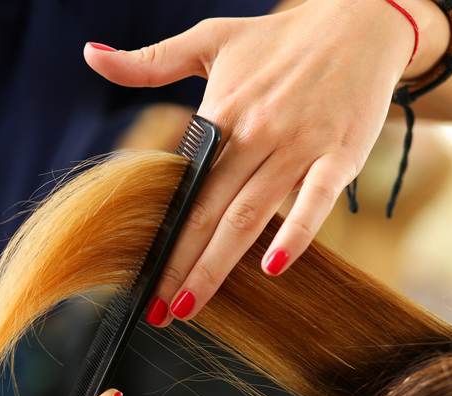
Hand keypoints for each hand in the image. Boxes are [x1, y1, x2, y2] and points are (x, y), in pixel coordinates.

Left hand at [83, 0, 448, 325]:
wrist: (362, 19)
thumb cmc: (281, 36)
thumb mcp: (210, 38)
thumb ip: (149, 60)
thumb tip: (89, 54)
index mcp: (222, 112)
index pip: (184, 185)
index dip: (162, 231)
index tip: (142, 271)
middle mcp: (255, 134)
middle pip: (209, 211)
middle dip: (180, 265)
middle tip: (159, 310)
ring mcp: (298, 145)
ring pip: (249, 214)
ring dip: (217, 264)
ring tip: (190, 303)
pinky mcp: (340, 154)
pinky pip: (316, 201)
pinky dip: (296, 233)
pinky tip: (272, 267)